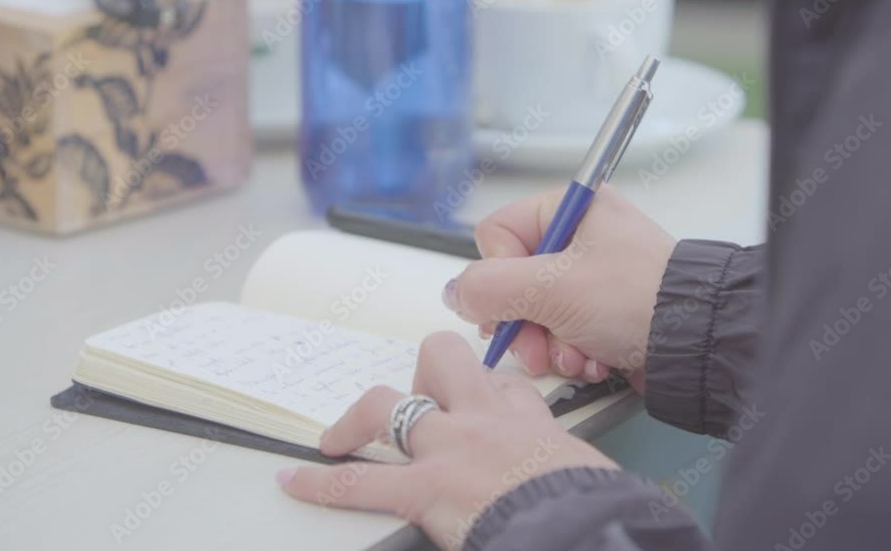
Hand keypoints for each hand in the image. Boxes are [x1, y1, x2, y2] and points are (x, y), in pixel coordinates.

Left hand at [277, 332, 617, 549]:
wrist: (588, 531)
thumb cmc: (596, 510)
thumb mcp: (587, 471)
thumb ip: (560, 462)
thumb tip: (562, 478)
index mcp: (528, 417)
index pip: (498, 381)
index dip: (479, 389)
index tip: (472, 403)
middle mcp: (483, 418)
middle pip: (440, 360)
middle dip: (419, 374)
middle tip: (412, 403)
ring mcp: (449, 448)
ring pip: (388, 405)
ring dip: (360, 419)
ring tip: (339, 436)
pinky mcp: (424, 490)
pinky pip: (359, 482)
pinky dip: (321, 484)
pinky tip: (295, 482)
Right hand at [442, 184, 674, 391]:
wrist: (697, 343)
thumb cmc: (640, 298)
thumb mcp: (552, 287)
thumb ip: (488, 288)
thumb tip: (456, 293)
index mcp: (571, 209)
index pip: (497, 234)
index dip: (499, 275)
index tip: (518, 302)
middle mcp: (579, 239)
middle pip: (513, 281)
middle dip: (525, 324)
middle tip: (539, 346)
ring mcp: (590, 278)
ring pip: (535, 314)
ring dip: (549, 345)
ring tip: (575, 357)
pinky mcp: (601, 312)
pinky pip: (562, 332)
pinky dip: (571, 353)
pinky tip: (592, 361)